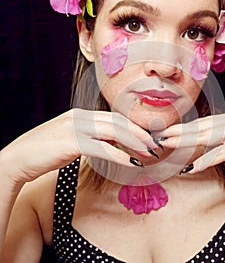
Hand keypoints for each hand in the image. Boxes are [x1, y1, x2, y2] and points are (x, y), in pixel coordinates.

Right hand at [0, 108, 156, 182]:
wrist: (18, 159)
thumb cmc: (44, 151)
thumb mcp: (70, 139)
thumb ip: (88, 137)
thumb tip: (109, 143)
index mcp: (81, 115)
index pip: (114, 118)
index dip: (132, 127)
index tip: (145, 137)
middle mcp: (80, 117)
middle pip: (118, 122)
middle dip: (139, 133)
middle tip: (153, 145)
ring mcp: (76, 128)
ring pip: (114, 132)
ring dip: (134, 143)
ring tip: (147, 153)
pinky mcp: (72, 142)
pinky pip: (103, 148)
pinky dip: (120, 156)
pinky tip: (131, 163)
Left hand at [156, 111, 224, 171]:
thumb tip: (217, 142)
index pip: (202, 123)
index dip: (185, 127)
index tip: (171, 131)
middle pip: (199, 128)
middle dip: (178, 132)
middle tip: (160, 136)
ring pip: (204, 137)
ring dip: (184, 141)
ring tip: (167, 144)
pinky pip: (221, 154)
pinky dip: (206, 160)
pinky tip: (193, 167)